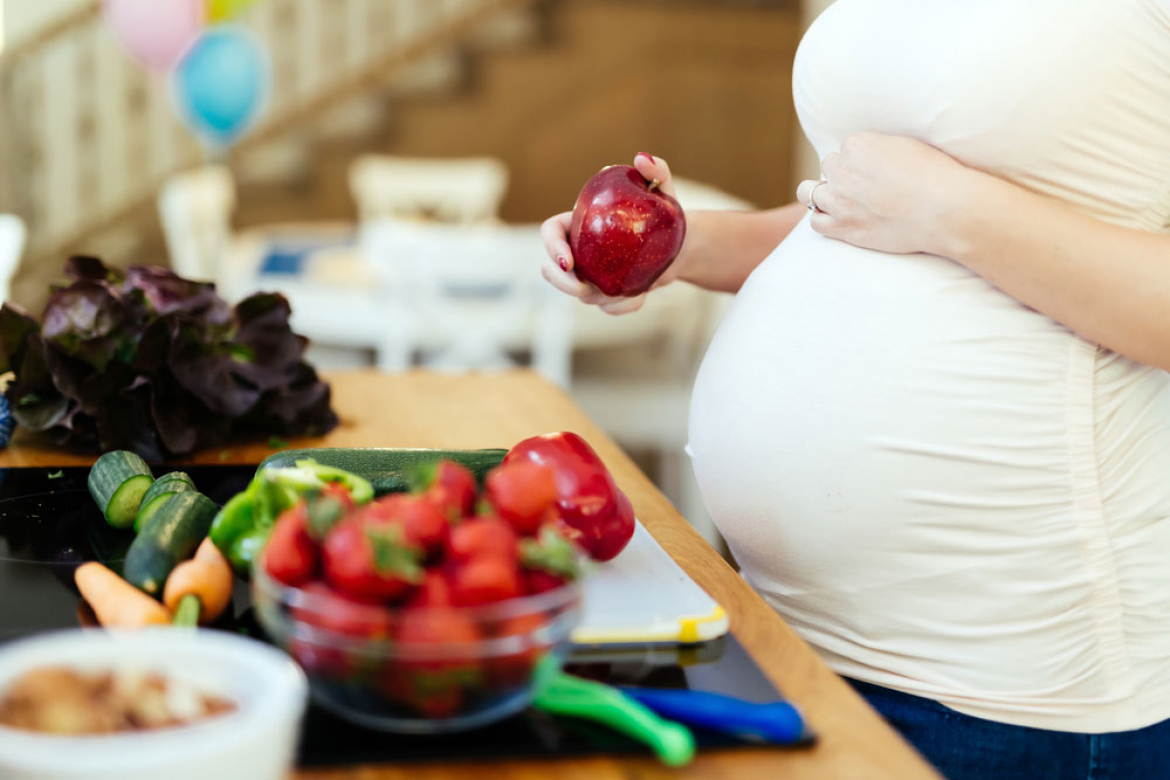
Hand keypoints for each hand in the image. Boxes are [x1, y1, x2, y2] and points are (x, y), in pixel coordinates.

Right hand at [540, 153, 684, 314]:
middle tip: (584, 290)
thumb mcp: (664, 189)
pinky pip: (607, 308)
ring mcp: (591, 275)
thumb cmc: (666, 212)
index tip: (568, 260)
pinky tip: (640, 297)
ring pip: (579, 294)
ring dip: (599, 297)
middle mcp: (578, 251)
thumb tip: (641, 160)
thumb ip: (656, 170)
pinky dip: (621, 307)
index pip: (550, 232)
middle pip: (550, 270)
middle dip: (561, 284)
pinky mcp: (607, 293)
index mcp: (579, 223)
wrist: (682, 245)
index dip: (551, 247)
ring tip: (627, 290)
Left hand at [796, 132, 975, 256]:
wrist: (944, 209)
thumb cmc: (936, 176)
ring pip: (810, 192)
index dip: (860, 160)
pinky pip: (815, 221)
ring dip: (823, 195)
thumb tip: (873, 153)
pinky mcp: (842, 227)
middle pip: (829, 166)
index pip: (846, 148)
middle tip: (862, 188)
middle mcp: (842, 169)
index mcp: (858, 144)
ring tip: (841, 202)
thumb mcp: (906, 145)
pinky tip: (837, 220)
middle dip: (842, 175)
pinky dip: (822, 219)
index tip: (875, 171)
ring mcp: (839, 199)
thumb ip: (880, 147)